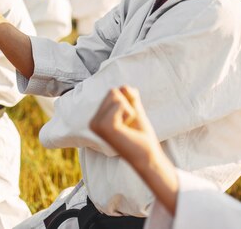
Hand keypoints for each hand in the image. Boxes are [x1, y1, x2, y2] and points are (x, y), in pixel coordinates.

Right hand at [90, 86, 178, 213]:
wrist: (148, 155)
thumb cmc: (141, 135)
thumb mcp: (135, 110)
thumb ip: (129, 96)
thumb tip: (124, 86)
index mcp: (97, 118)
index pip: (113, 91)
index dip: (128, 103)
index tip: (128, 121)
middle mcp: (93, 121)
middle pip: (113, 91)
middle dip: (128, 105)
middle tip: (129, 125)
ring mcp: (96, 124)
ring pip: (116, 95)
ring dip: (129, 110)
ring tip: (128, 127)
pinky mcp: (104, 127)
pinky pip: (120, 104)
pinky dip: (129, 113)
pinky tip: (126, 129)